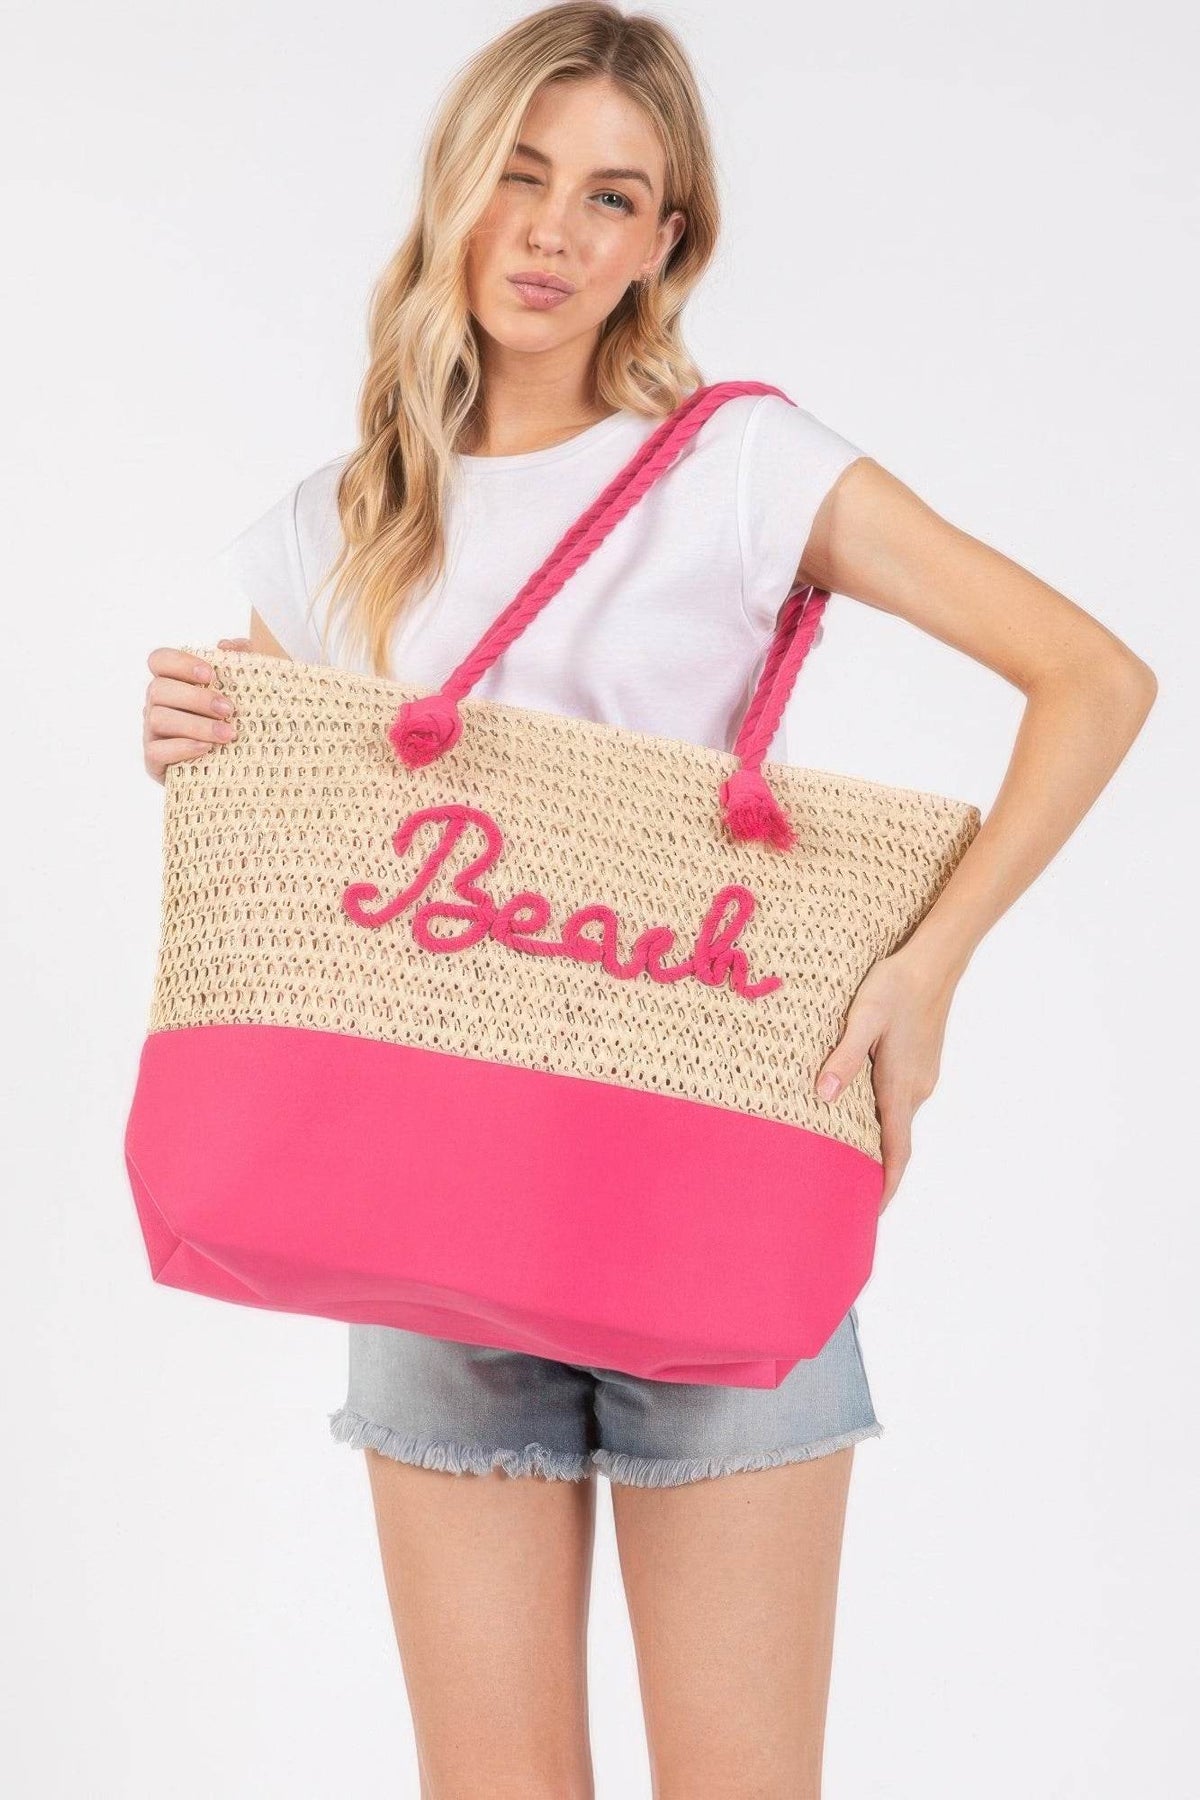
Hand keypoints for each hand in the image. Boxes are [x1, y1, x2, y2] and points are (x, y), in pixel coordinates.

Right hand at [142, 638, 248, 783]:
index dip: (180, 663)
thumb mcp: (249, 688)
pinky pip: (156, 751)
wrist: (245, 765)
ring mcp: (153, 733)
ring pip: (158, 719)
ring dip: (196, 725)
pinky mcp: (154, 762)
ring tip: (228, 734)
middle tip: (229, 710)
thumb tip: (226, 645)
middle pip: (158, 689)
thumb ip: (241, 660)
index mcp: (174, 682)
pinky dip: (183, 747)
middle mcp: (158, 704)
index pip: (159, 660)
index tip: (210, 674)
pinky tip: (208, 749)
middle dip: (196, 698)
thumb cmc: (243, 720)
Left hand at [813, 946, 960, 1213]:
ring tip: (842, 1154)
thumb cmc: (895, 985)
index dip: (885, 1187)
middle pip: (896, 1142)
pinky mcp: (920, 1062)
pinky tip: (855, 1106)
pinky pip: (898, 1100)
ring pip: (895, 1119)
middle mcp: (916, 1089)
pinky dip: (879, 1116)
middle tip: (842, 1190)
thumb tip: (823, 1095)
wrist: (935, 959)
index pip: (897, 1152)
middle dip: (873, 1169)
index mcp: (900, 1087)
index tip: (869, 1214)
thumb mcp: (863, 1017)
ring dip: (875, 1141)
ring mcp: (921, 1076)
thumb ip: (843, 1056)